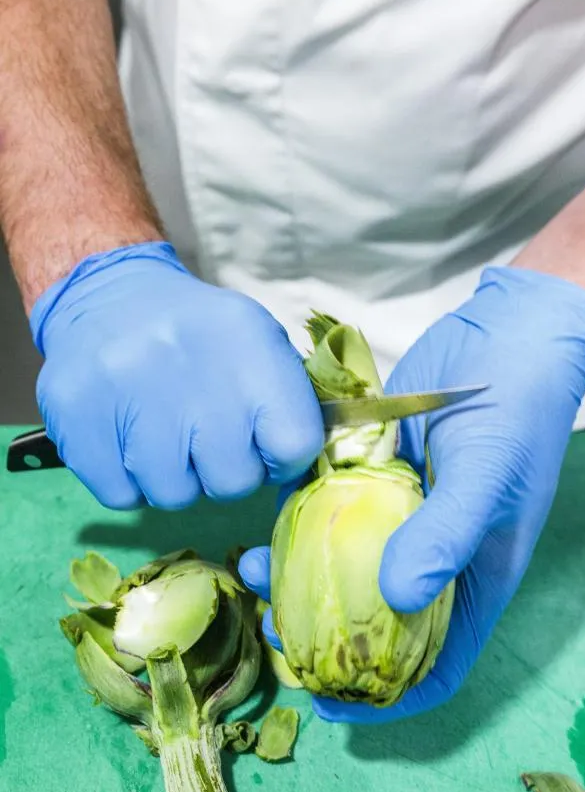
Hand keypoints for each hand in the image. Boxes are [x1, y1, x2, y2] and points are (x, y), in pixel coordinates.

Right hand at [32, 242, 322, 507]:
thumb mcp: (256, 346)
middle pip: (233, 481)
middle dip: (224, 472)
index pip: (295, 443)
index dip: (282, 459)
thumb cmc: (198, 336)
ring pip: (173, 495)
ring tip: (164, 435)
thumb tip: (304, 473)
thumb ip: (289, 405)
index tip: (265, 447)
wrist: (107, 296)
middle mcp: (186, 361)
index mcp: (247, 340)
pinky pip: (121, 495)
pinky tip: (128, 439)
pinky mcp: (74, 414)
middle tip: (205, 441)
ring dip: (174, 478)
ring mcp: (124, 388)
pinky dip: (129, 481)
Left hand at [240, 266, 584, 721]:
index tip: (327, 706)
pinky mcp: (371, 477)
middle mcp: (430, 558)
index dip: (387, 701)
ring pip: (339, 569)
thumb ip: (445, 536)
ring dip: (294, 579)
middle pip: (373, 624)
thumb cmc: (518, 416)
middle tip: (269, 630)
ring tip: (251, 570)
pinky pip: (326, 515)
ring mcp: (397, 519)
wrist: (508, 336)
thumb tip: (392, 597)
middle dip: (319, 639)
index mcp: (471, 579)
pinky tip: (260, 523)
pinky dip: (293, 525)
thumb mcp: (488, 478)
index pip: (435, 666)